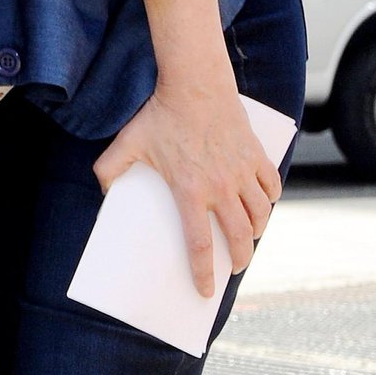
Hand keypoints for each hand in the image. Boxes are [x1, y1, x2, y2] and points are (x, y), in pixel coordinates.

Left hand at [93, 82, 281, 297]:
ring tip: (249, 239)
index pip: (199, 244)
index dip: (203, 273)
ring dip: (257, 232)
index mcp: (189, 191)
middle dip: (239, 259)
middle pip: (238, 236)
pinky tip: (264, 206)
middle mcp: (221, 186)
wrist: (195, 82)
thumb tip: (103, 191)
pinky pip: (272, 186)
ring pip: (260, 214)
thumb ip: (108, 170)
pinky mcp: (256, 154)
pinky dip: (271, 200)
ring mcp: (242, 170)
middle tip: (235, 267)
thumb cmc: (159, 114)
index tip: (206, 292)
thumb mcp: (126, 143)